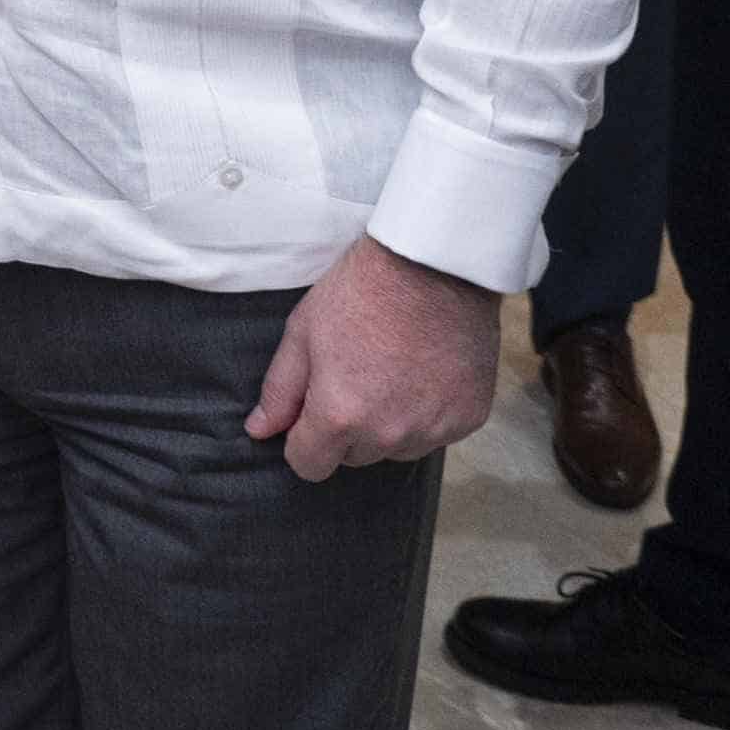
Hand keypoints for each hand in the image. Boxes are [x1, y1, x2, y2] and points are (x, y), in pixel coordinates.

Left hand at [245, 234, 500, 481]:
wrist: (434, 263)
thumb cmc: (360, 291)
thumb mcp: (303, 331)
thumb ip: (280, 390)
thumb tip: (260, 431)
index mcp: (340, 417)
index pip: (309, 466)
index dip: (303, 439)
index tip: (311, 410)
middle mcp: (389, 435)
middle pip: (353, 458)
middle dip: (345, 428)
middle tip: (354, 375)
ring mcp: (434, 429)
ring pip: (396, 449)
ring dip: (388, 425)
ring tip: (391, 372)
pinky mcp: (469, 419)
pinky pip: (436, 434)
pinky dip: (427, 413)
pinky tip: (424, 372)